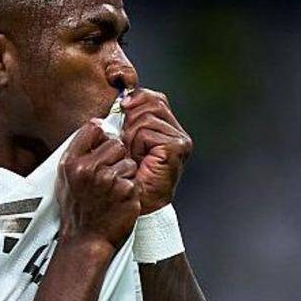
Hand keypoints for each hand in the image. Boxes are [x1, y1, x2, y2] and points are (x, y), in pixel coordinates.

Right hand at [57, 121, 141, 248]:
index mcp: (72, 162)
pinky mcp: (127, 191)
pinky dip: (131, 188)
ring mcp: (109, 180)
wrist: (86, 240)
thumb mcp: (66, 178)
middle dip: (117, 157)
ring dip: (125, 174)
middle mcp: (89, 169)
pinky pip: (136, 178)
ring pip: (129, 161)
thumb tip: (97, 125)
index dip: (102, 135)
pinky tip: (119, 199)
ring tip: (113, 190)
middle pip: (116, 143)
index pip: (92, 128)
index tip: (103, 146)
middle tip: (108, 175)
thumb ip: (79, 152)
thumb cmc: (77, 209)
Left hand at [121, 88, 192, 213]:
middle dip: (132, 117)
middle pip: (153, 102)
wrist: (135, 202)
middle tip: (125, 139)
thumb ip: (128, 119)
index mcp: (167, 129)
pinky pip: (147, 131)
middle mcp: (178, 133)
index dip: (135, 98)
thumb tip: (121, 98)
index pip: (154, 98)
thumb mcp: (125, 140)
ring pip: (147, 116)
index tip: (120, 107)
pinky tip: (137, 158)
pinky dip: (136, 143)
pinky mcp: (177, 147)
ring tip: (131, 152)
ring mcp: (180, 140)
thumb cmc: (127, 175)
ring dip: (131, 133)